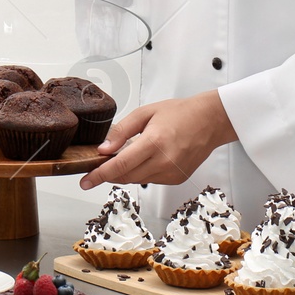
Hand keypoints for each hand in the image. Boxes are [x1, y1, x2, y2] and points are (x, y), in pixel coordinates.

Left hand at [78, 91, 237, 189]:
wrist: (209, 121)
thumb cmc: (179, 113)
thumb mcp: (145, 113)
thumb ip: (121, 131)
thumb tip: (103, 149)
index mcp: (154, 143)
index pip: (119, 165)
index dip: (99, 175)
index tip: (85, 181)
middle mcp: (164, 162)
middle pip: (125, 177)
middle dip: (108, 174)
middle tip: (98, 165)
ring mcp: (171, 174)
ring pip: (136, 180)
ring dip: (125, 172)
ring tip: (127, 155)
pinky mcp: (176, 179)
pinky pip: (150, 180)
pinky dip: (141, 173)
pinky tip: (146, 158)